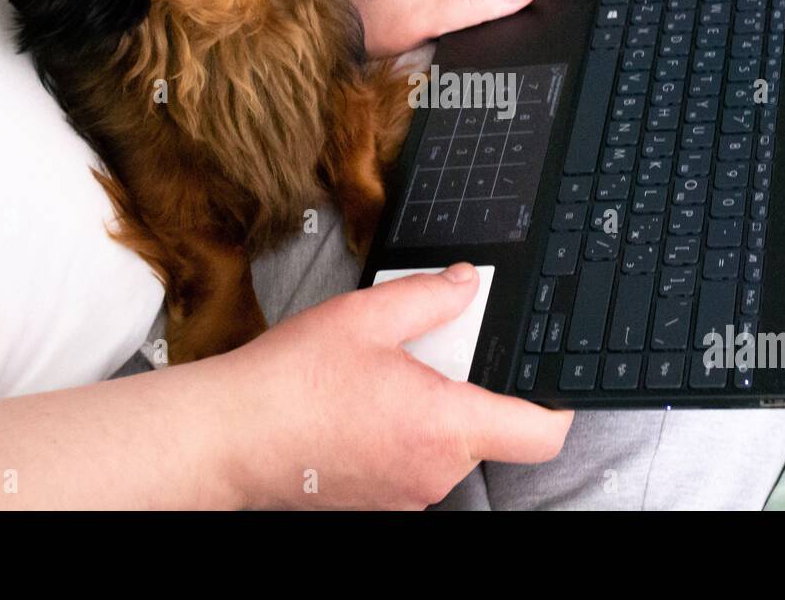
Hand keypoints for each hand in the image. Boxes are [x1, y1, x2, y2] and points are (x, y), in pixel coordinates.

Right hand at [216, 263, 573, 508]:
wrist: (229, 437)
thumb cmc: (289, 383)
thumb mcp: (366, 315)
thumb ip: (430, 296)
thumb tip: (465, 284)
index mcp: (445, 425)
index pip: (540, 434)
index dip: (555, 406)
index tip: (547, 383)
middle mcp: (433, 471)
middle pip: (488, 431)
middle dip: (467, 387)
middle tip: (425, 353)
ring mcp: (406, 493)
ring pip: (446, 445)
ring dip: (430, 409)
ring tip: (380, 377)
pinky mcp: (379, 500)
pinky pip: (412, 461)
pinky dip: (402, 431)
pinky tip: (360, 404)